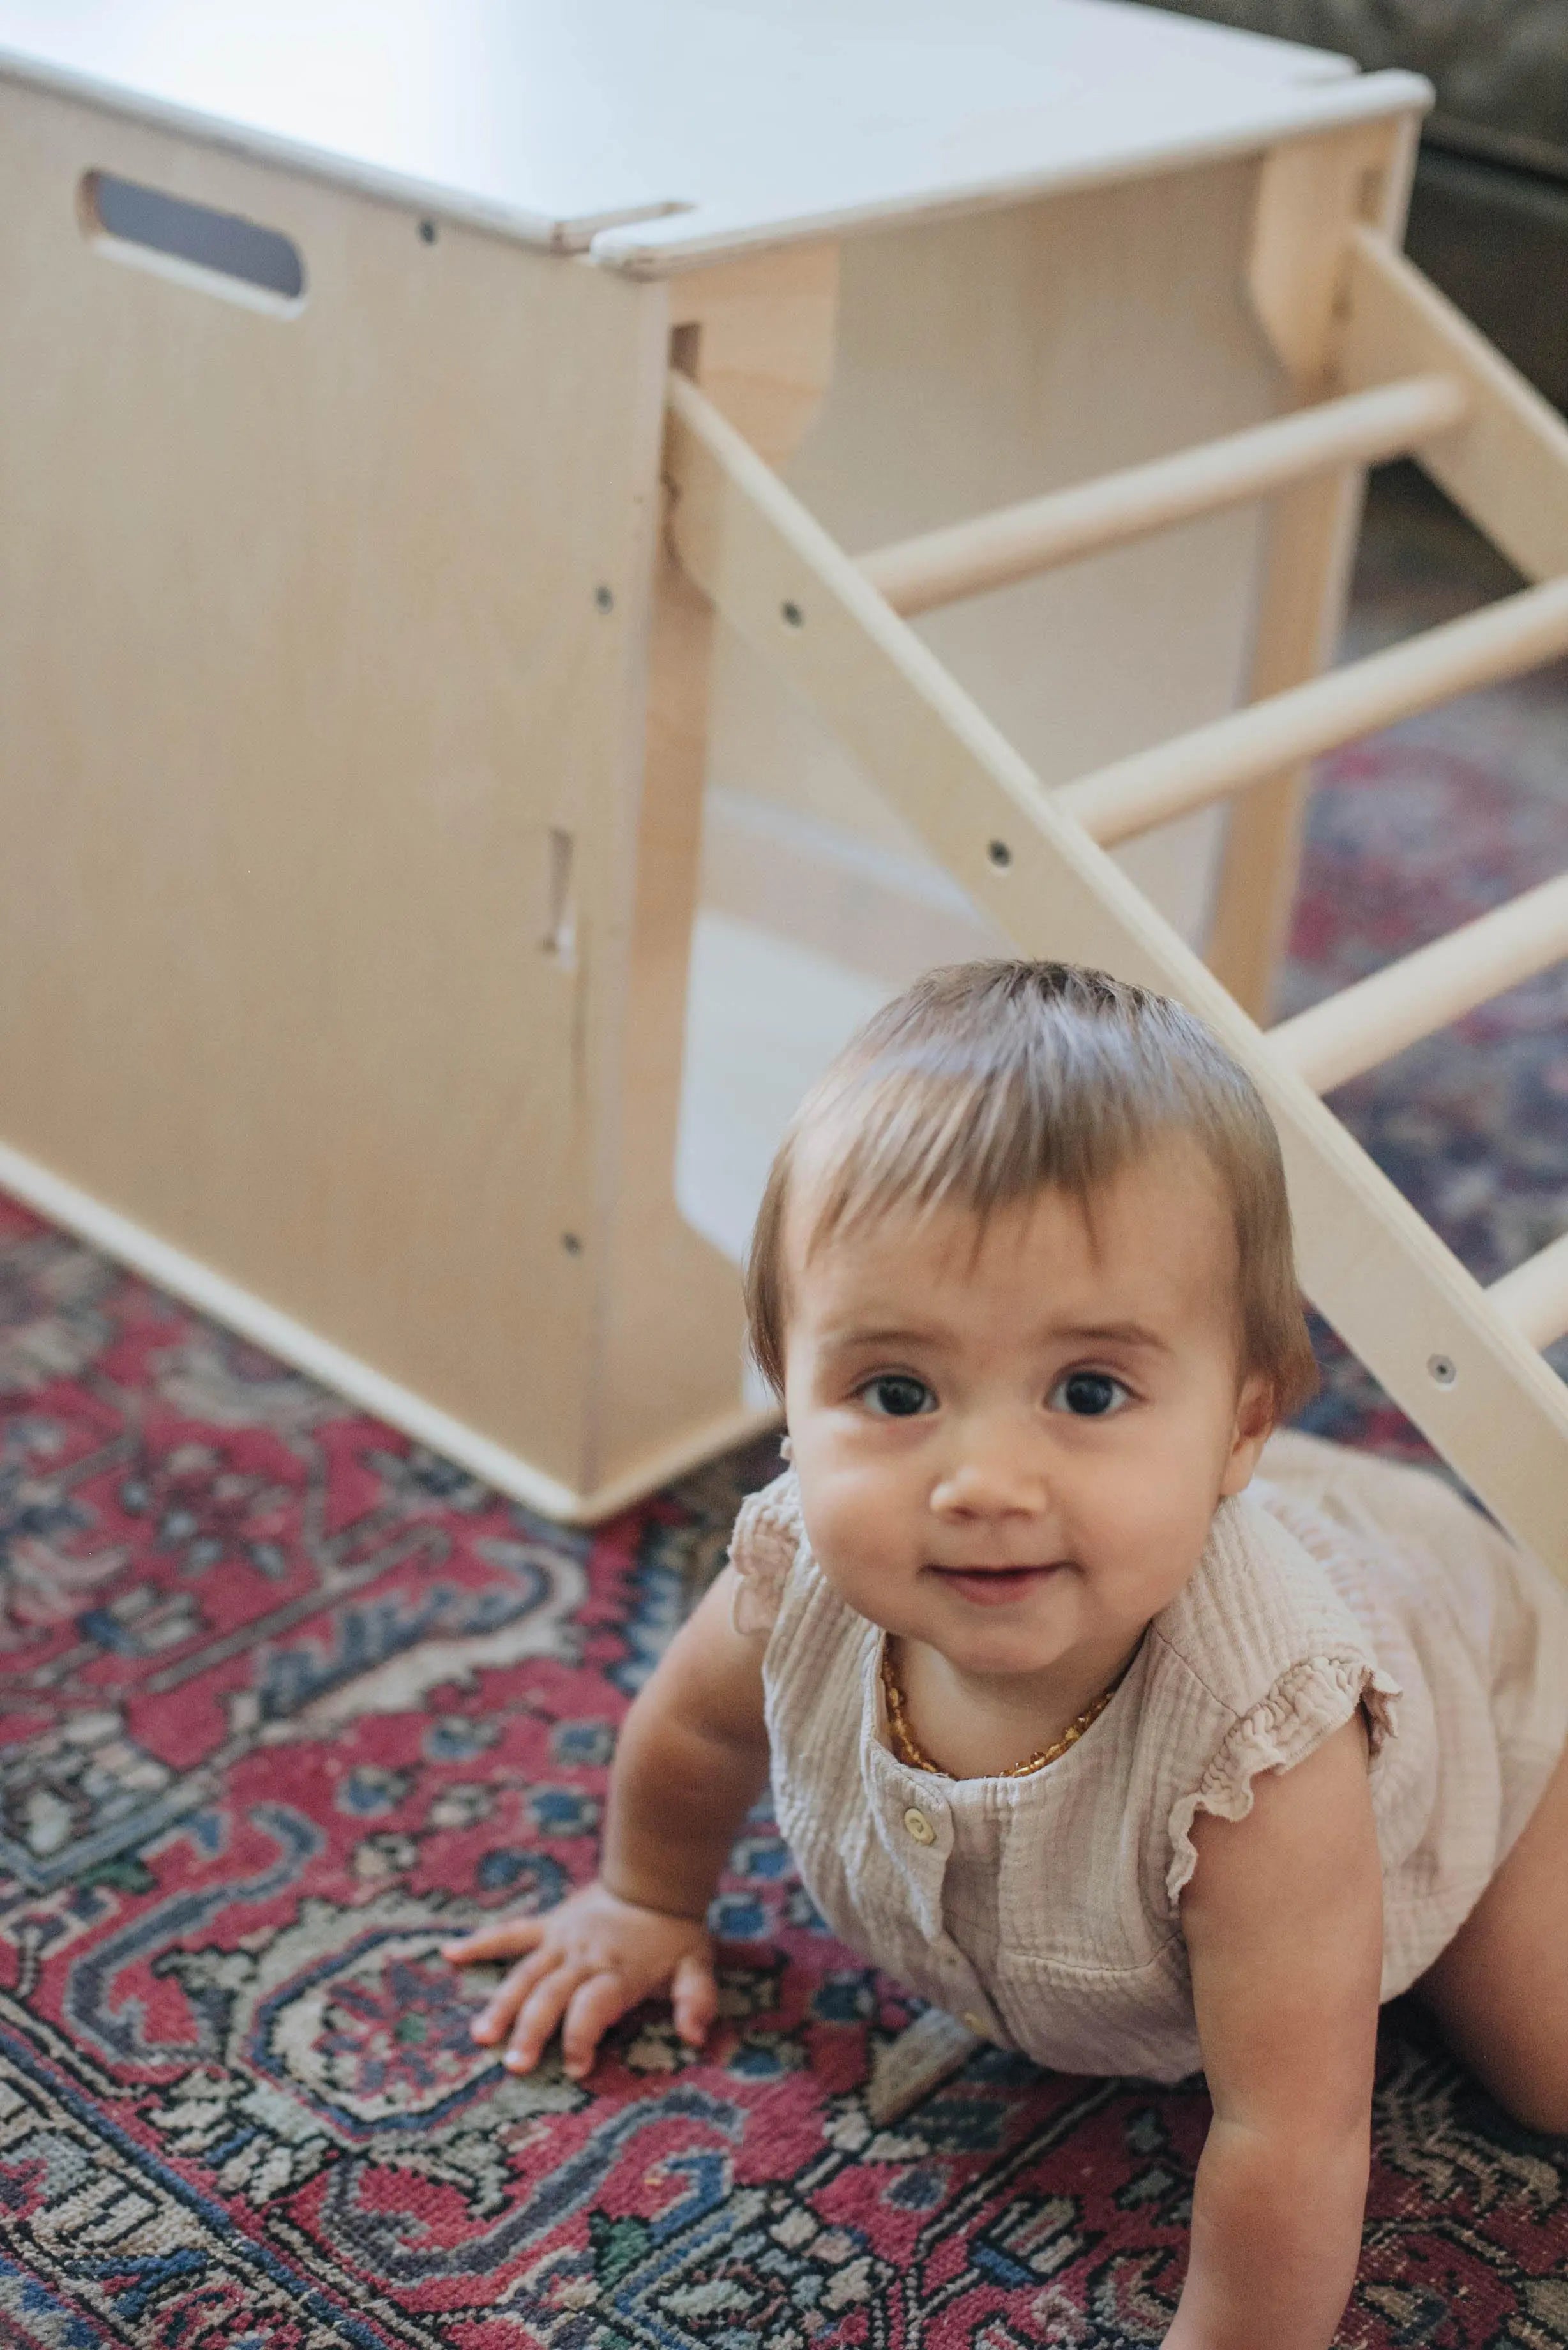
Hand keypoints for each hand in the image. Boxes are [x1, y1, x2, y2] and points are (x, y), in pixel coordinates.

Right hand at [441, 1879, 718, 2080]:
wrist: (656, 1878)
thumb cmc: (675, 1934)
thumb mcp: (696, 1967)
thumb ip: (696, 2001)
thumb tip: (696, 2037)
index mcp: (616, 1972)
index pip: (594, 2006)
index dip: (584, 2035)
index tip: (578, 2067)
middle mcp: (582, 1958)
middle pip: (551, 1995)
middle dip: (533, 2031)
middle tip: (516, 2065)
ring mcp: (560, 1942)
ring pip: (525, 1975)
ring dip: (503, 2005)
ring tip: (482, 2036)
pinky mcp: (548, 1927)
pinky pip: (511, 1934)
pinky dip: (481, 1943)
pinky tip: (450, 1954)